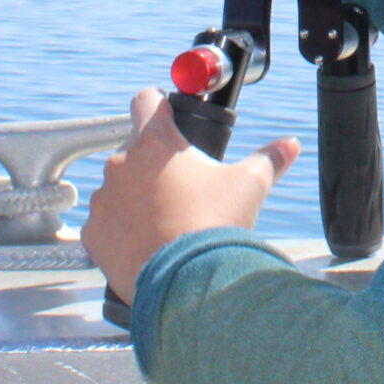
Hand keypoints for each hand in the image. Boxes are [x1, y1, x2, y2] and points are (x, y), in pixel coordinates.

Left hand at [82, 88, 300, 302]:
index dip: (159, 105)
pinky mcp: (93, 234)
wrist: (187, 283)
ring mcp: (103, 200)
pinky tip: (147, 244)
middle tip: (182, 189)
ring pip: (119, 189)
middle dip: (155, 166)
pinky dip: (121, 231)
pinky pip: (105, 224)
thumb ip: (269, 159)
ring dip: (136, 198)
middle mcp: (121, 165)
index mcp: (156, 143)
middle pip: (135, 151)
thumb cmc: (215, 225)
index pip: (146, 101)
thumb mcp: (249, 185)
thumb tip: (290, 145)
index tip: (168, 117)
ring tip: (166, 223)